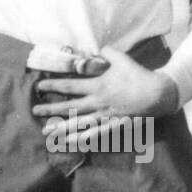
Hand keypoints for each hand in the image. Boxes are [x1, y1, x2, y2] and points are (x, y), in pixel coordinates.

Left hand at [32, 46, 177, 149]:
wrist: (157, 94)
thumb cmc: (138, 75)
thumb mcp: (121, 58)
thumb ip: (106, 52)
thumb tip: (97, 49)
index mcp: (98, 85)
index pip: (70, 86)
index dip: (53, 86)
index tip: (39, 88)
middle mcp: (98, 102)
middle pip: (69, 107)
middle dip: (50, 109)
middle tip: (34, 111)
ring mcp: (104, 116)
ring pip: (78, 123)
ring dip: (61, 127)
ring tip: (46, 130)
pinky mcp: (112, 125)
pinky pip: (93, 134)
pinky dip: (80, 138)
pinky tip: (69, 142)